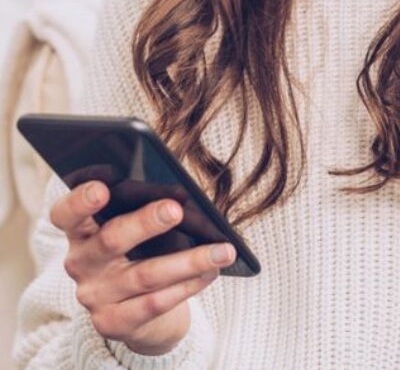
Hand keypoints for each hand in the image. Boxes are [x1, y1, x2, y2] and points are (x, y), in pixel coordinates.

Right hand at [50, 179, 235, 355]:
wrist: (134, 311)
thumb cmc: (136, 252)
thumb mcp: (129, 228)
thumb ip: (140, 208)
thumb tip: (182, 191)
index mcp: (81, 231)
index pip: (65, 213)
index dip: (79, 201)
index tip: (102, 188)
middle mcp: (81, 262)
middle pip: (111, 239)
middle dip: (146, 222)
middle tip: (176, 209)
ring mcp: (96, 295)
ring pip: (145, 275)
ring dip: (189, 260)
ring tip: (223, 250)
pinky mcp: (113, 322)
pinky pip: (155, 303)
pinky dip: (188, 286)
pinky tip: (212, 272)